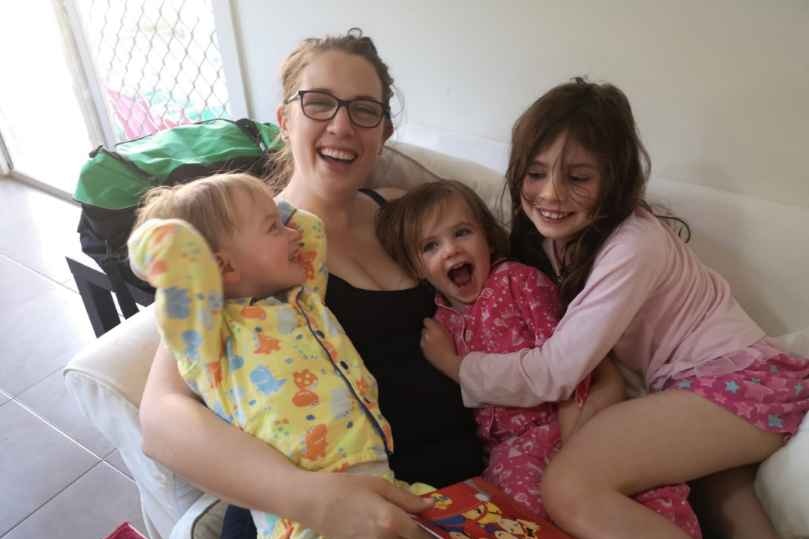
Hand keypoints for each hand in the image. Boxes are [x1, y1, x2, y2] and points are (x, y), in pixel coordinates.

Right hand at [307, 472, 432, 538]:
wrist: (312, 502)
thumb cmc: (346, 487)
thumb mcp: (378, 485)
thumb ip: (406, 498)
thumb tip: (429, 505)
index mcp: (390, 521)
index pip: (418, 535)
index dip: (428, 534)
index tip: (435, 532)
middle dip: (412, 536)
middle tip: (413, 527)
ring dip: (398, 536)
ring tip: (395, 526)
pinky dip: (383, 538)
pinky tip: (379, 530)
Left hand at [420, 318, 460, 381]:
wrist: (449, 362)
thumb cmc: (453, 346)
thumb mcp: (451, 333)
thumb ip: (442, 326)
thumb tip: (438, 323)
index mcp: (433, 328)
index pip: (427, 321)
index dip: (431, 322)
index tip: (435, 324)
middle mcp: (426, 335)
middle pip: (424, 330)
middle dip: (429, 331)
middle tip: (436, 334)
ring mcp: (424, 345)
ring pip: (423, 339)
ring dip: (427, 339)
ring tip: (436, 343)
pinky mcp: (424, 353)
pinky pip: (424, 347)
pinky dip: (428, 347)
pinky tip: (435, 350)